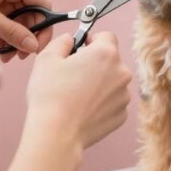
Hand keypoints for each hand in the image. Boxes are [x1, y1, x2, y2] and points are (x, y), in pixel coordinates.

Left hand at [0, 0, 52, 61]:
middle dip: (25, 35)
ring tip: (3, 53)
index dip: (42, 29)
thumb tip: (33, 46)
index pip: (43, 6)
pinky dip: (2, 29)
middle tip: (17, 56)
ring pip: (17, 16)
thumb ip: (12, 33)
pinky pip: (5, 14)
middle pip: (31, 12)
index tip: (35, 48)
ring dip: (12, 35)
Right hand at [25, 32, 131, 150]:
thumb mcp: (47, 58)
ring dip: (99, 83)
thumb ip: (62, 41)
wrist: (57, 134)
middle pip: (110, 60)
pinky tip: (83, 109)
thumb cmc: (51, 95)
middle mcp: (121, 72)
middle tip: (73, 74)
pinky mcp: (121, 115)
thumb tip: (69, 39)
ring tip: (76, 95)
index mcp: (106, 53)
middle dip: (95, 63)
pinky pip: (112, 102)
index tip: (81, 49)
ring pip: (112, 82)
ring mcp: (123, 96)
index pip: (107, 36)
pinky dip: (101, 103)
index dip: (92, 40)